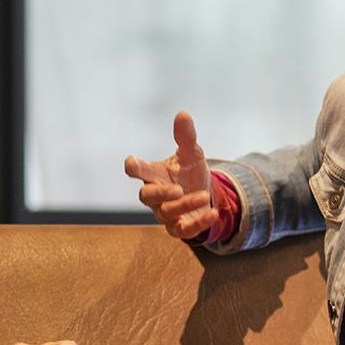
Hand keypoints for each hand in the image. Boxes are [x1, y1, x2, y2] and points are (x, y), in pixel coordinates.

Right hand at [124, 111, 216, 239]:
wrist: (204, 197)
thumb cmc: (190, 173)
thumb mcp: (192, 154)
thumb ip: (186, 137)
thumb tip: (183, 114)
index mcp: (155, 175)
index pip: (139, 170)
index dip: (134, 167)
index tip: (131, 162)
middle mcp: (156, 195)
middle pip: (146, 196)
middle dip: (160, 193)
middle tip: (176, 189)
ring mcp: (165, 213)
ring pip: (167, 213)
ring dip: (185, 205)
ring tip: (203, 195)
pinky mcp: (179, 228)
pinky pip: (183, 230)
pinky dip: (198, 222)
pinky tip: (213, 213)